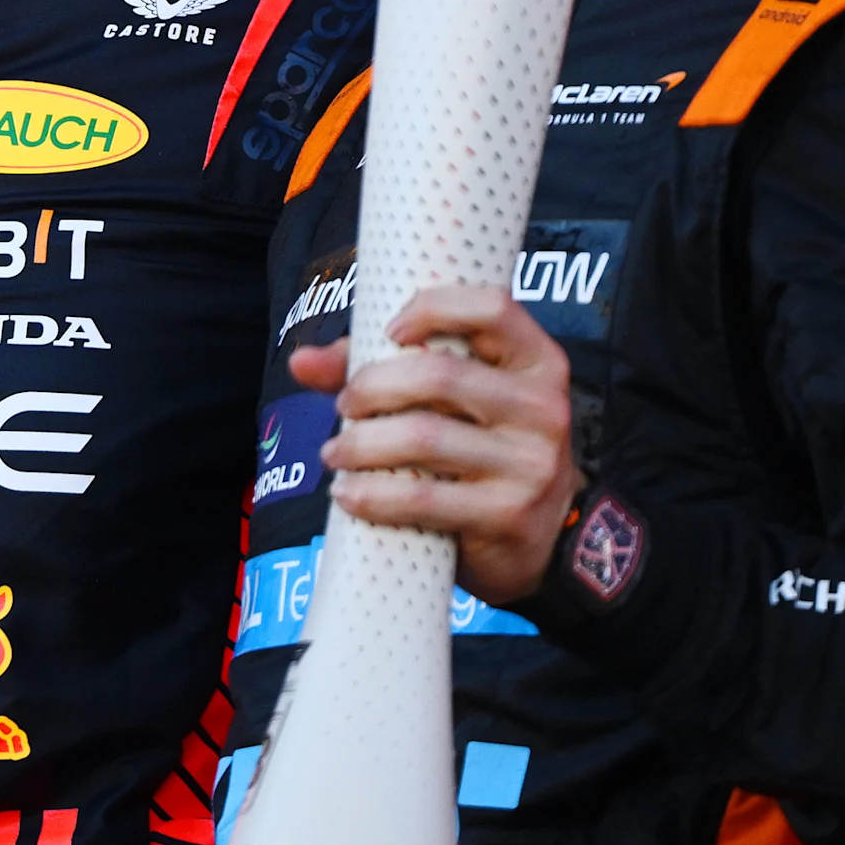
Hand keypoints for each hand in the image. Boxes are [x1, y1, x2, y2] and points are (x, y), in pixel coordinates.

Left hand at [289, 283, 584, 605]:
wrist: (540, 536)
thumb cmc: (481, 448)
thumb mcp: (452, 400)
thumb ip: (377, 369)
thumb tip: (300, 360)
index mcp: (537, 363)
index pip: (495, 308)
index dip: (434, 308)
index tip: (389, 331)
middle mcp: (544, 408)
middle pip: (439, 375)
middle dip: (371, 386)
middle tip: (344, 404)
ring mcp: (530, 465)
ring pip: (423, 436)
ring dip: (358, 443)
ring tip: (334, 452)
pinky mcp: (507, 516)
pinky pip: (422, 497)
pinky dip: (371, 494)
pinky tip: (347, 493)